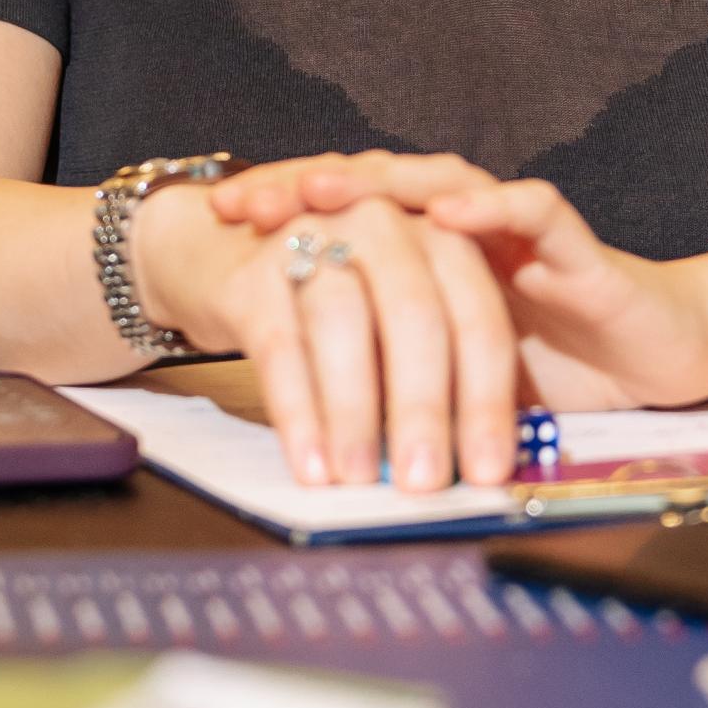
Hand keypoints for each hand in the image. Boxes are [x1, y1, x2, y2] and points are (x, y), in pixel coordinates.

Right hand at [134, 176, 517, 492]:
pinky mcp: (253, 272)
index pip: (478, 318)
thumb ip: (447, 376)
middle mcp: (383, 224)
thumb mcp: (401, 323)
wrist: (219, 254)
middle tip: (426, 483)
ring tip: (361, 479)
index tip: (487, 472)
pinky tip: (310, 465)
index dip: (487, 398)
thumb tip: (482, 468)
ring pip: (344, 323)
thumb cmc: (336, 306)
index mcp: (441, 236)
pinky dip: (297, 411)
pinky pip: (279, 345)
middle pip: (417, 315)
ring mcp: (315, 236)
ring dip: (356, 412)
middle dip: (425, 407)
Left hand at [223, 150, 707, 411]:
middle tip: (243, 201)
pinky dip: (492, 208)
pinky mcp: (578, 247)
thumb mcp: (459, 372)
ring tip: (323, 188)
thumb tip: (310, 409)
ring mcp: (521, 230)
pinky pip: (533, 211)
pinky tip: (449, 214)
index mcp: (435, 250)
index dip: (287, 209)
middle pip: (378, 187)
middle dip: (308, 187)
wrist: (671, 353)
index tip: (218, 218)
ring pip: (444, 184)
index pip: (350, 213)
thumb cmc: (566, 365)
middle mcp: (471, 226)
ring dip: (383, 186)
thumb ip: (401, 370)